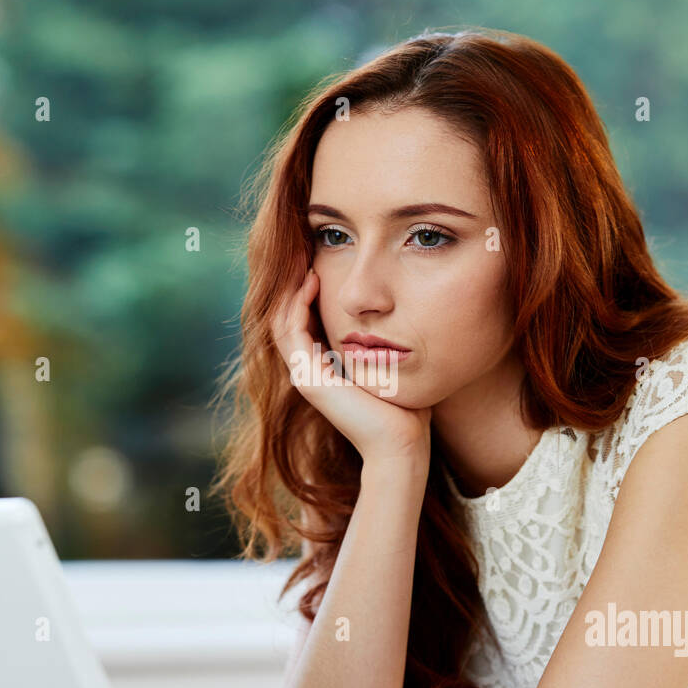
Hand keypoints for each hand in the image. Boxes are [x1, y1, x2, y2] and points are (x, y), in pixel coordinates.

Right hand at [271, 264, 432, 465]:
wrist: (402, 442)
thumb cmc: (406, 407)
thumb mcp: (391, 362)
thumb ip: (386, 340)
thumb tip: (399, 311)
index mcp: (323, 368)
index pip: (302, 319)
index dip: (306, 287)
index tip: (319, 256)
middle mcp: (307, 371)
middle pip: (286, 315)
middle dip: (293, 280)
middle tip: (302, 245)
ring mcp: (304, 375)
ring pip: (281, 320)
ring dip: (290, 286)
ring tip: (303, 256)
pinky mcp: (308, 379)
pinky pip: (291, 332)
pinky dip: (298, 304)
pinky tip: (313, 280)